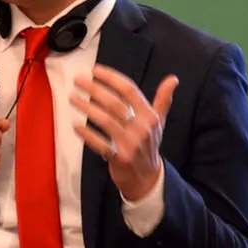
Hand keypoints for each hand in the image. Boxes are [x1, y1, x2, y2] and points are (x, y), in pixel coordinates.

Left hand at [71, 64, 178, 200]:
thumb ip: (163, 100)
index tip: (94, 70)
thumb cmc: (149, 144)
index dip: (111, 78)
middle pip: (115, 103)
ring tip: (73, 98)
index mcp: (149, 116)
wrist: (148, 178)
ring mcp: (131, 144)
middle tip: (77, 80)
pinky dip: (87, 135)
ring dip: (87, 108)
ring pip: (106, 121)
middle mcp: (142, 128)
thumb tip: (173, 78)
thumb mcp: (159, 122)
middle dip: (95, 89)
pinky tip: (76, 126)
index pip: (129, 90)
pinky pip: (100, 144)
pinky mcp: (120, 158)